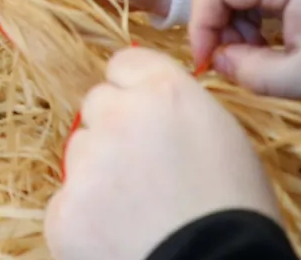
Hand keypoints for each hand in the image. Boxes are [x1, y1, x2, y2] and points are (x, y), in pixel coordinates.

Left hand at [49, 48, 278, 259]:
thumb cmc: (236, 212)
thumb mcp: (223, 137)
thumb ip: (178, 110)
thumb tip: (153, 111)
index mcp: (165, 92)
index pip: (125, 64)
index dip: (134, 91)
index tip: (143, 114)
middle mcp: (119, 116)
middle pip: (98, 105)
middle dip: (114, 130)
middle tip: (143, 169)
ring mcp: (87, 163)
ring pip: (80, 153)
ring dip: (98, 173)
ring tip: (138, 210)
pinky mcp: (65, 210)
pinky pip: (67, 202)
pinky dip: (86, 219)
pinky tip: (120, 236)